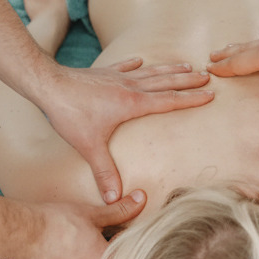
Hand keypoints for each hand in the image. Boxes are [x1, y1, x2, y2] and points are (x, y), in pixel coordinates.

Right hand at [18, 190, 148, 258]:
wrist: (23, 234)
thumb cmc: (58, 223)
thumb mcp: (93, 214)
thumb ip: (121, 211)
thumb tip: (142, 199)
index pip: (124, 255)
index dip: (120, 240)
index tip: (111, 231)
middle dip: (103, 254)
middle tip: (90, 239)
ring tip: (75, 247)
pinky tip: (61, 257)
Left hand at [44, 59, 213, 203]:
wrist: (48, 85)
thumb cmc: (69, 114)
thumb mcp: (89, 146)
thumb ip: (104, 172)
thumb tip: (114, 199)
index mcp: (132, 103)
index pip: (169, 100)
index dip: (190, 99)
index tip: (210, 94)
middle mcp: (129, 87)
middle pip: (165, 82)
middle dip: (187, 80)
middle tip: (207, 75)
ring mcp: (116, 77)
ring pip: (149, 72)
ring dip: (169, 69)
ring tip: (185, 65)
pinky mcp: (102, 73)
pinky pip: (124, 67)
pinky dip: (134, 64)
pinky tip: (140, 59)